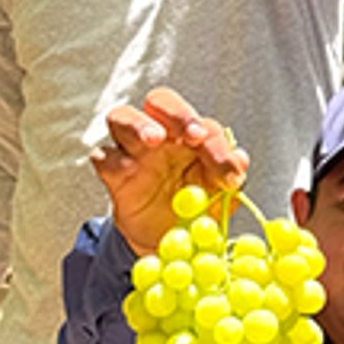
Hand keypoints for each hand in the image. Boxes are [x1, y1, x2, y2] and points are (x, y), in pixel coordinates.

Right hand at [91, 88, 247, 256]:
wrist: (167, 242)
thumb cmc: (196, 208)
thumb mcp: (220, 196)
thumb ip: (230, 176)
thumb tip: (241, 160)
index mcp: (191, 135)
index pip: (202, 125)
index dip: (218, 145)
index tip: (229, 173)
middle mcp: (162, 134)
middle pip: (160, 101)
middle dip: (178, 113)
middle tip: (194, 134)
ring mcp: (133, 150)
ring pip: (122, 117)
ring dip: (140, 124)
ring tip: (155, 140)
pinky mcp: (113, 173)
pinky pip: (103, 156)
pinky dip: (112, 158)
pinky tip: (127, 170)